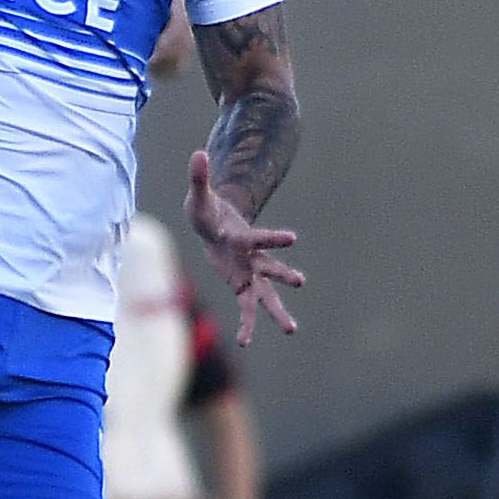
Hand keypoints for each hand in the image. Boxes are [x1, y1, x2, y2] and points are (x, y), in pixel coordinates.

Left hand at [184, 149, 304, 342]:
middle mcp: (251, 257)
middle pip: (270, 269)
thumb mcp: (198, 195)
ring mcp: (249, 273)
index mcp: (242, 236)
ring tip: (292, 329)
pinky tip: (245, 344)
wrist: (215, 224)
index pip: (258, 238)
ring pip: (266, 295)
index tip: (294, 237)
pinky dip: (246, 326)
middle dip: (283, 275)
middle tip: (301, 281)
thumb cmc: (207, 210)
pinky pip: (245, 310)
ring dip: (277, 312)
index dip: (273, 237)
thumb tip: (198, 153)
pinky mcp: (241, 285)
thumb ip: (199, 176)